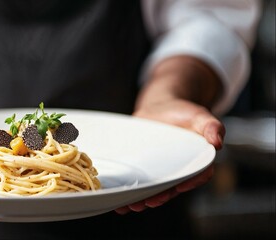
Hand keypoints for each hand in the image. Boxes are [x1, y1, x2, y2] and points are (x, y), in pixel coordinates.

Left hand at [115, 99, 223, 213]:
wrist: (160, 108)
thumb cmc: (183, 114)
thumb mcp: (199, 116)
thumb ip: (212, 126)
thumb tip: (217, 141)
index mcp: (196, 163)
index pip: (196, 176)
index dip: (188, 184)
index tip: (179, 188)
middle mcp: (177, 172)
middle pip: (170, 189)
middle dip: (160, 197)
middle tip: (149, 202)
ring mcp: (158, 172)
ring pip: (152, 190)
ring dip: (142, 199)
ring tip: (131, 205)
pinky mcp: (142, 169)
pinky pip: (137, 183)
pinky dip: (128, 193)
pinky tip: (118, 201)